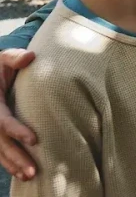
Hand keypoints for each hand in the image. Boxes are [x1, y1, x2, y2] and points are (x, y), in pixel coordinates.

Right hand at [0, 49, 36, 180]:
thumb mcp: (3, 59)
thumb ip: (15, 58)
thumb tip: (30, 56)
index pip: (2, 121)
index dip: (17, 131)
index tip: (34, 140)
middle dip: (15, 157)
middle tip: (33, 171)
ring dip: (12, 164)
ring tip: (30, 176)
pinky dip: (7, 163)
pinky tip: (20, 173)